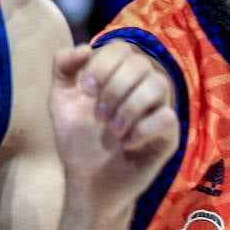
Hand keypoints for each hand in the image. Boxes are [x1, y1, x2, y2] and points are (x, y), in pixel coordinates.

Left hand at [50, 39, 178, 219]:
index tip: (86, 91)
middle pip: (140, 64)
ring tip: (113, 131)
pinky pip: (167, 117)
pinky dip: (143, 129)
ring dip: (128, 107)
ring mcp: (158, 110)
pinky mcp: (168, 136)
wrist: (87, 182)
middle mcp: (142, 87)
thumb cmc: (77, 140)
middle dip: (114, 89)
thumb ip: (63, 67)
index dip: (103, 65)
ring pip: (158, 85)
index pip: (121, 48)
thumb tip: (85, 48)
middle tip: (98, 116)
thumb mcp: (60, 100)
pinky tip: (128, 144)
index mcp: (119, 75)